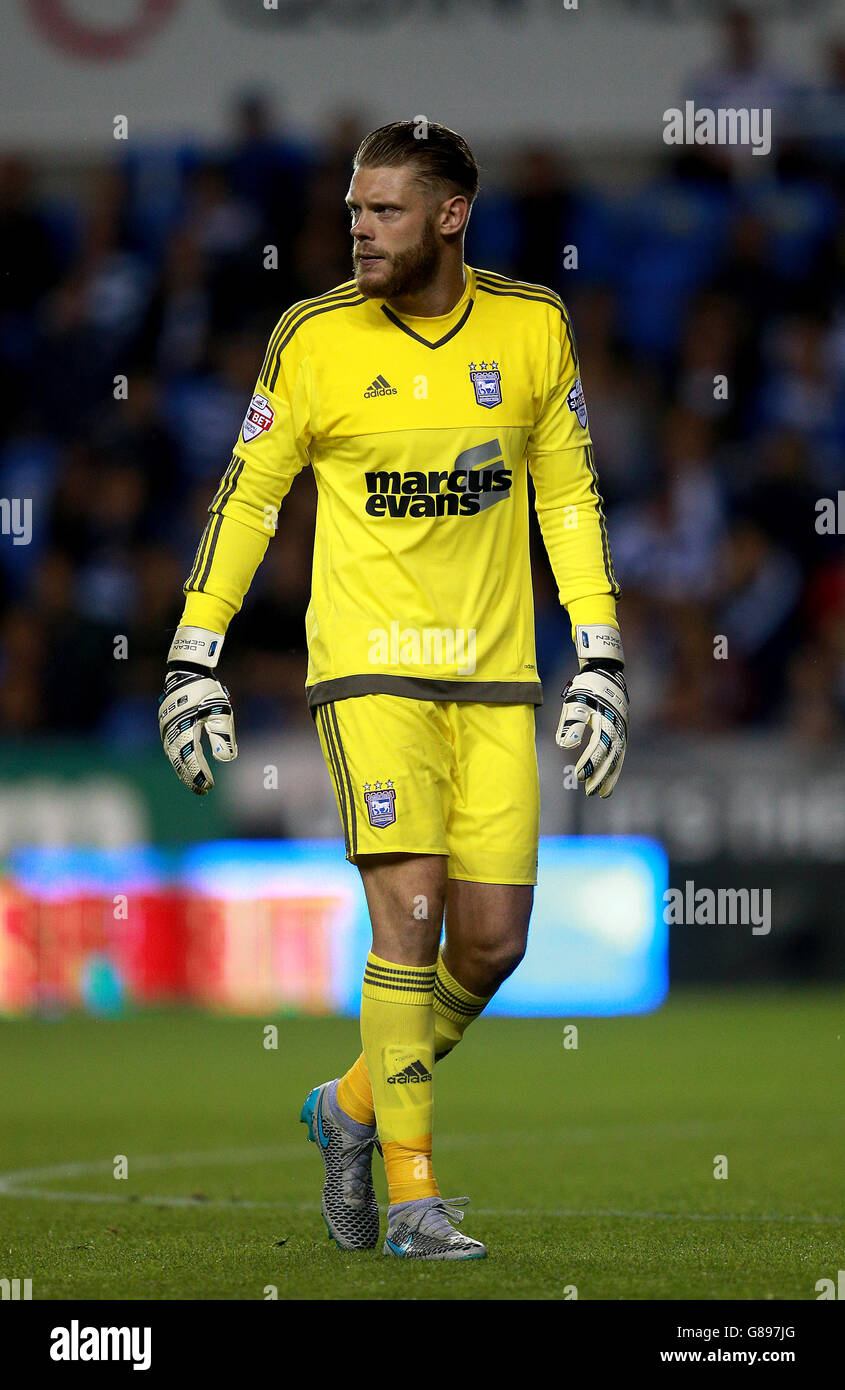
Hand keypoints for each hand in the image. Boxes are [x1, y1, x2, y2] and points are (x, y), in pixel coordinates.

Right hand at [158, 666, 236, 794]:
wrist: (187, 673)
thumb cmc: (207, 692)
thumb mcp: (221, 711)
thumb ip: (223, 735)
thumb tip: (225, 759)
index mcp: (185, 727)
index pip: (191, 758)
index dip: (199, 774)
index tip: (209, 787)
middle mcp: (171, 730)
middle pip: (179, 761)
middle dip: (191, 777)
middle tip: (202, 791)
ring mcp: (166, 728)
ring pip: (173, 756)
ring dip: (184, 770)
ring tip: (196, 783)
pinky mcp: (166, 726)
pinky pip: (171, 748)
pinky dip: (179, 760)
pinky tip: (187, 767)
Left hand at [555, 663, 627, 797]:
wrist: (606, 672)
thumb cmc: (587, 687)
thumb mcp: (575, 701)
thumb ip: (571, 723)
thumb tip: (566, 746)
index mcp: (607, 721)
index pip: (598, 747)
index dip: (589, 763)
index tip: (578, 776)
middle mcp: (618, 728)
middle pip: (611, 757)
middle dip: (600, 776)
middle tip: (590, 792)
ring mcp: (623, 730)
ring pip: (618, 758)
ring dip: (610, 776)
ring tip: (602, 793)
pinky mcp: (623, 731)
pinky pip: (620, 753)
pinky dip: (615, 767)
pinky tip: (608, 777)